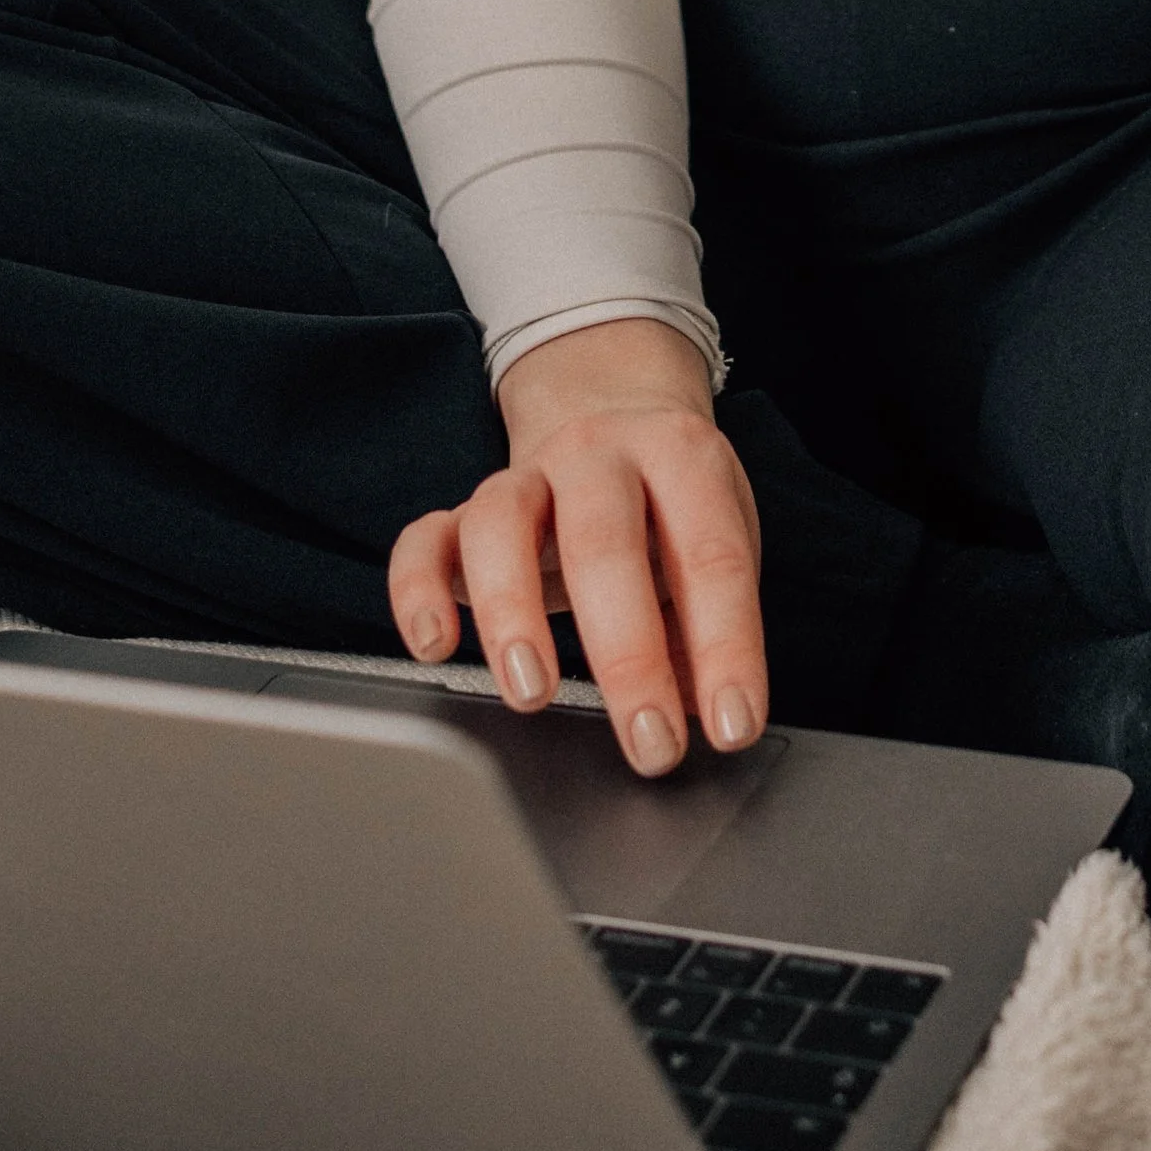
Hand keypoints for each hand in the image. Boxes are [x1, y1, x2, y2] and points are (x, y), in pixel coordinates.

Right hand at [386, 317, 767, 778]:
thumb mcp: (718, 539)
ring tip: (534, 694)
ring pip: (500, 526)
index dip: (727, 645)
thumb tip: (710, 717)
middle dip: (629, 655)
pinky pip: (425, 539)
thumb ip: (709, 624)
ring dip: (513, 614)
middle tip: (651, 743)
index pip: (709, 554)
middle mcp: (597, 454)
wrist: (612, 407)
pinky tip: (436, 644)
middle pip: (604, 542)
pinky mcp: (464, 510)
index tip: (732, 726)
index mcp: (681, 456)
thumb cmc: (671, 500)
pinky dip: (418, 590)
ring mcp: (525, 478)